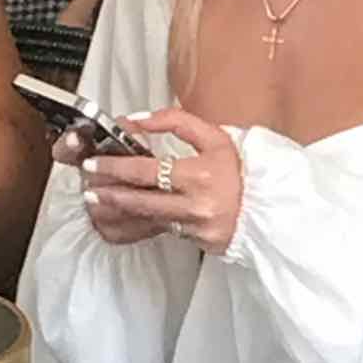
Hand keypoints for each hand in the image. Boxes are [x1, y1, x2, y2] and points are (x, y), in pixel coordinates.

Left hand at [80, 105, 242, 254]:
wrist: (272, 207)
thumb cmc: (242, 170)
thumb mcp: (215, 136)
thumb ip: (175, 122)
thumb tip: (136, 120)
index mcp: (199, 174)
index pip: (145, 171)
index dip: (115, 167)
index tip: (95, 163)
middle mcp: (196, 204)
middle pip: (140, 200)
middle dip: (110, 193)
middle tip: (90, 186)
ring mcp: (197, 227)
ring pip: (148, 218)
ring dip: (121, 210)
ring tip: (101, 201)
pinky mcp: (200, 243)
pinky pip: (165, 230)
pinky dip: (146, 221)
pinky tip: (132, 214)